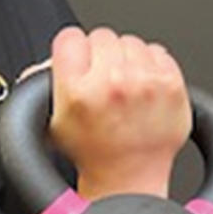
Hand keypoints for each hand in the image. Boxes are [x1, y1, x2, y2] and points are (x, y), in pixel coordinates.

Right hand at [46, 26, 190, 198]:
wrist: (129, 177)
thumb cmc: (91, 151)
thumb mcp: (50, 121)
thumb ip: (40, 84)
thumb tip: (45, 61)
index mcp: (77, 90)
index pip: (70, 37)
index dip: (72, 51)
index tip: (78, 63)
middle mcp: (111, 83)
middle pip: (101, 35)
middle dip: (100, 56)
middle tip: (102, 82)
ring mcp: (145, 83)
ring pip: (130, 41)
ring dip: (127, 59)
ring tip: (123, 87)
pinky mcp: (172, 85)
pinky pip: (158, 52)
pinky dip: (151, 66)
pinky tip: (143, 89)